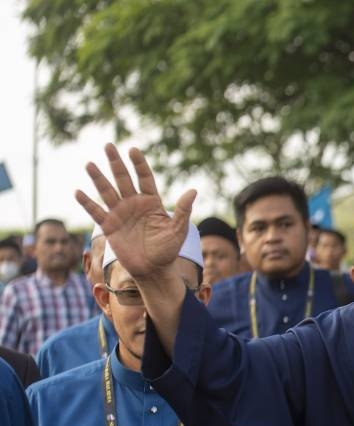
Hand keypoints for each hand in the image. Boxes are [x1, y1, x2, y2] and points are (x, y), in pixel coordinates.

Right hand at [75, 144, 195, 279]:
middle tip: (109, 145)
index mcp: (151, 202)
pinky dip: (87, 203)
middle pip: (123, 179)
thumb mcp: (178, 230)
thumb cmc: (168, 250)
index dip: (139, 164)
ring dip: (98, 178)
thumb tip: (193, 191)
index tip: (133, 150)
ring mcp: (120, 214)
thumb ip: (183, 210)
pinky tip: (78, 192)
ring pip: (107, 192)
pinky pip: (96, 212)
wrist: (153, 270)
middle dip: (116, 163)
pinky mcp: (109, 227)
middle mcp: (134, 204)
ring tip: (90, 165)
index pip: (144, 178)